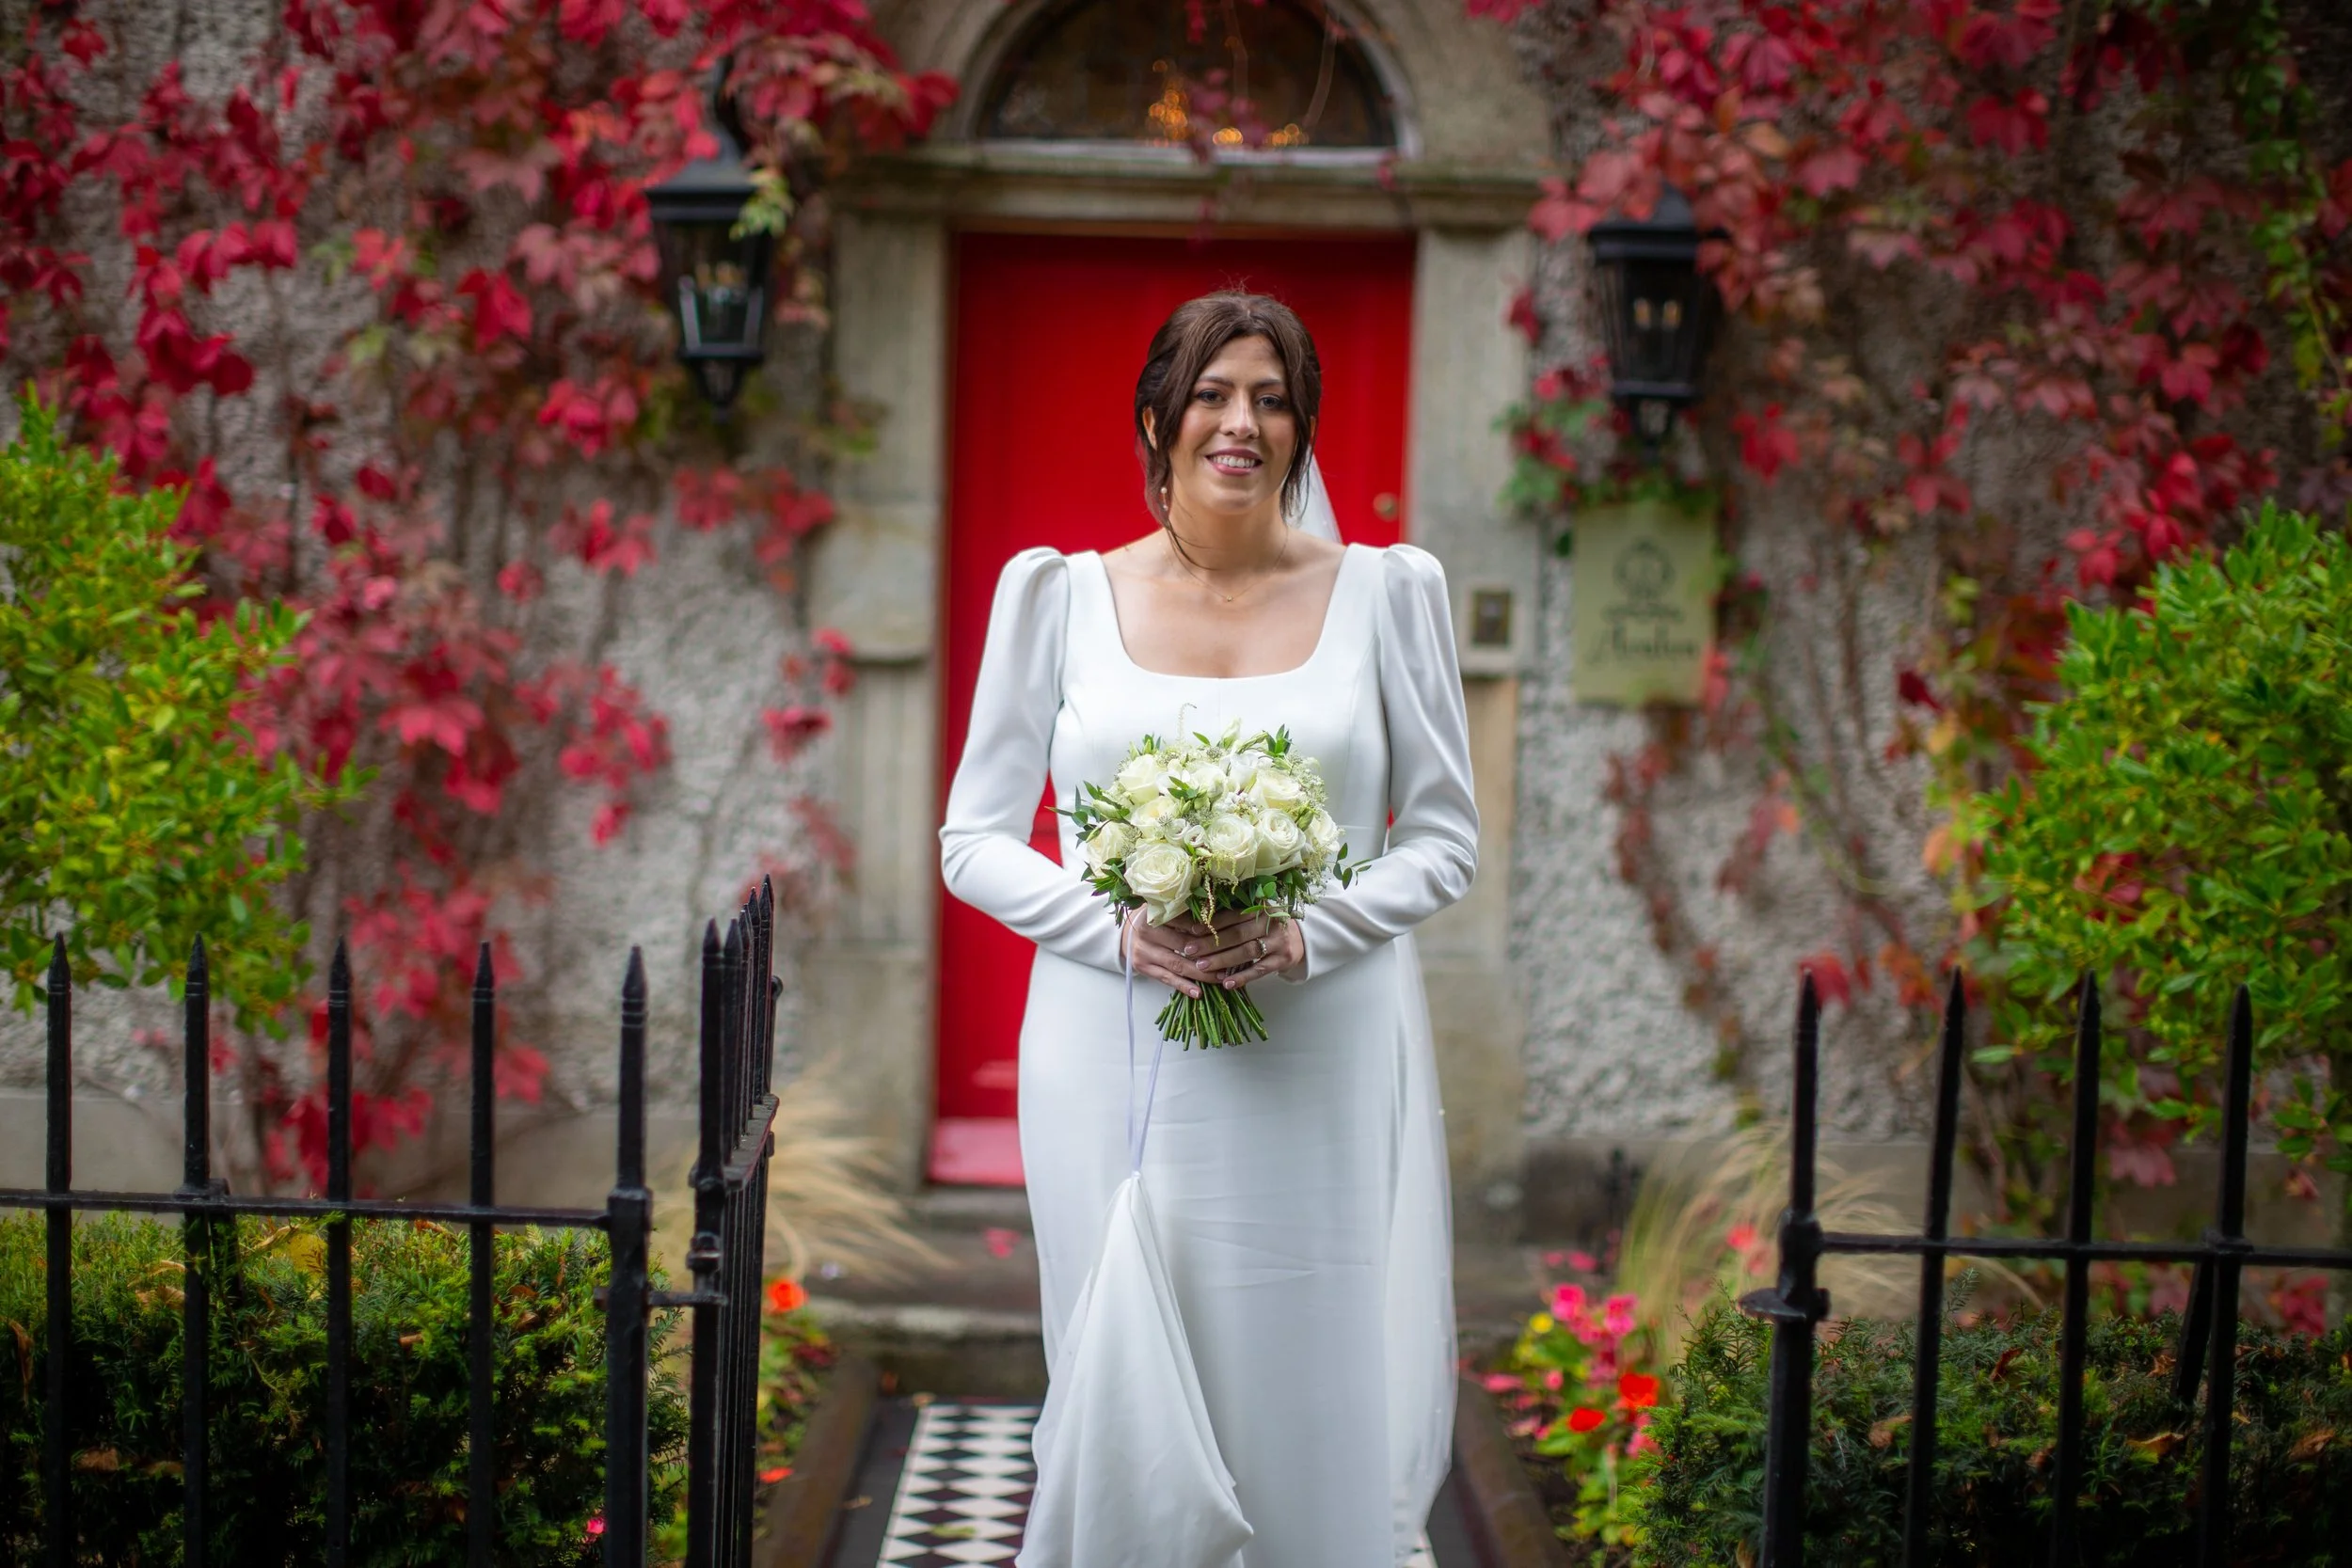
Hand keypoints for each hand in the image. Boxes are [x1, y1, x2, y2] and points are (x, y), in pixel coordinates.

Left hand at [1159, 908, 1302, 987]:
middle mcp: (1270, 923)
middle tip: (1190, 950)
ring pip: (1247, 952)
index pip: (1233, 915)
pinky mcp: (1282, 960)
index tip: (1192, 931)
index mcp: (1260, 908)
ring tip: (1202, 966)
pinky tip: (1226, 983)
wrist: (1299, 939)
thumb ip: (1233, 917)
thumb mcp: (1255, 916)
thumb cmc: (1267, 926)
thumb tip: (1200, 920)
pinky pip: (1259, 970)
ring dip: (1222, 960)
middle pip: (1237, 934)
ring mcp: (1278, 942)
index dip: (1212, 923)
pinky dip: (1242, 977)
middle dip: (1212, 943)